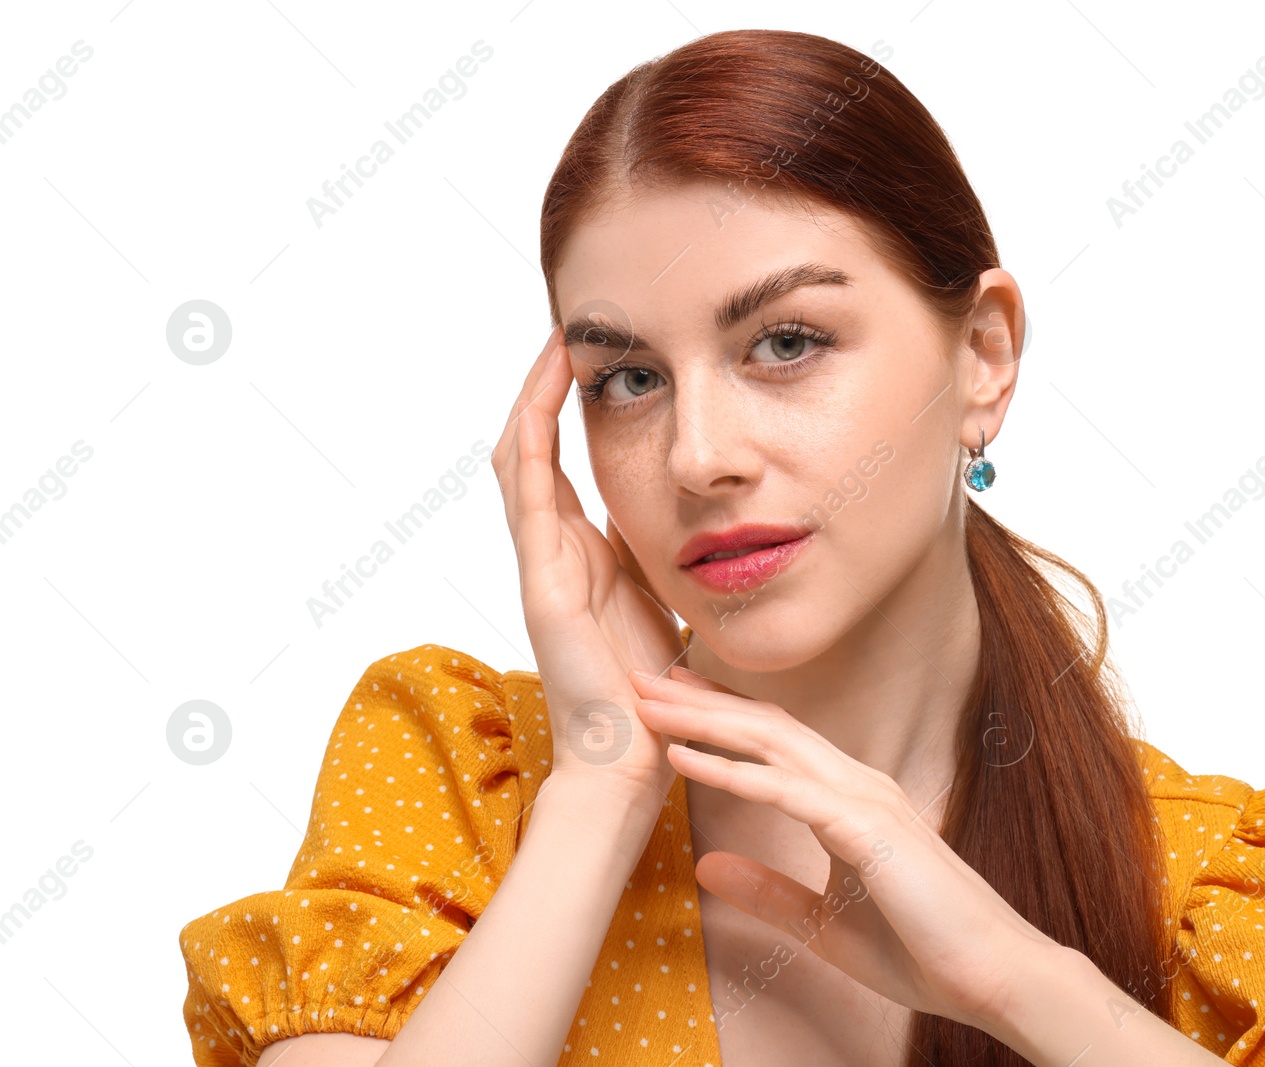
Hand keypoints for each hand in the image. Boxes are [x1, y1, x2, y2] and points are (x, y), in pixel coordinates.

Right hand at [491, 325, 686, 799]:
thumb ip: (659, 559)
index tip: (592, 357)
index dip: (566, 409)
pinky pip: (529, 493)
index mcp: (579, 557)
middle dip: (543, 388)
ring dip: (534, 397)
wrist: (633, 755)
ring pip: (520, 458)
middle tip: (565, 332)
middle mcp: (552, 553)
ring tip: (556, 342)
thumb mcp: (662, 603)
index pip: (560, 464)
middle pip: (530, 449)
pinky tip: (546, 392)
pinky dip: (535, 437)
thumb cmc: (653, 692)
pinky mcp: (543, 581)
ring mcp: (540, 564)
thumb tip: (690, 516)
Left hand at [628, 666, 1061, 1032]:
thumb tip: (706, 868)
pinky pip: (787, 792)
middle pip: (764, 726)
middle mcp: (857, 784)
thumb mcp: (822, 922)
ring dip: (704, 720)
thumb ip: (769, 891)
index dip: (720, 715)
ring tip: (648, 703)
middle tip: (639, 677)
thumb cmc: (921, 949)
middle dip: (700, 700)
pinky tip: (685, 759)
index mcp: (850, 799)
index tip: (668, 699)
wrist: (993, 977)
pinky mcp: (868, 831)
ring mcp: (865, 800)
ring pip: (770, 744)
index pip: (774, 741)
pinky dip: (732, 772)